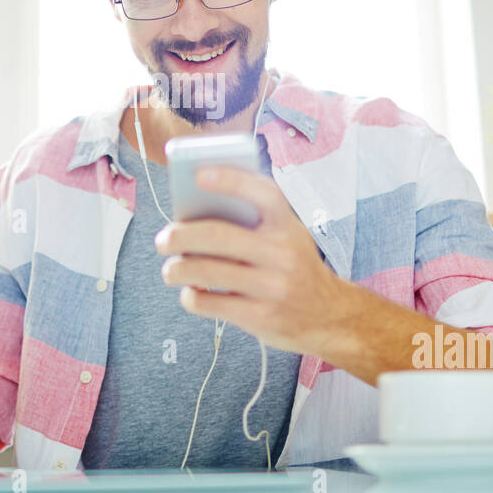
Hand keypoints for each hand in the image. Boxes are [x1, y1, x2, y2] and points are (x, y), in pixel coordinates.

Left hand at [155, 166, 349, 354]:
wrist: (329, 316)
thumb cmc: (293, 267)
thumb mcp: (287, 236)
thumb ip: (253, 222)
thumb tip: (192, 213)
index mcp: (288, 226)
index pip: (263, 193)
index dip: (230, 180)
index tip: (198, 174)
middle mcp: (283, 253)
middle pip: (219, 236)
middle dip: (180, 236)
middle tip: (163, 240)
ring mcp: (273, 287)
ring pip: (207, 272)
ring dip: (177, 269)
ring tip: (170, 270)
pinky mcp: (262, 318)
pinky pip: (211, 304)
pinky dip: (192, 297)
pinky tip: (191, 293)